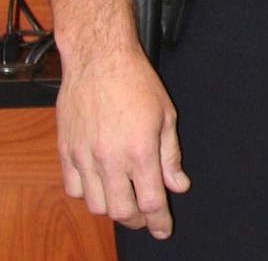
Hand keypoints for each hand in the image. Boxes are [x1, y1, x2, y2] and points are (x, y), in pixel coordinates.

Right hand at [55, 43, 189, 237]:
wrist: (100, 59)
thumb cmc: (136, 81)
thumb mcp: (166, 115)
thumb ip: (171, 155)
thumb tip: (179, 185)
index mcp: (140, 149)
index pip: (151, 201)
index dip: (160, 221)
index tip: (164, 229)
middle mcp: (110, 158)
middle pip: (122, 211)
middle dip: (138, 220)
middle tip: (147, 216)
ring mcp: (85, 157)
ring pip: (96, 205)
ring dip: (113, 209)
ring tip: (125, 199)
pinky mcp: (66, 151)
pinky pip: (74, 189)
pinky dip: (88, 194)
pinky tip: (101, 184)